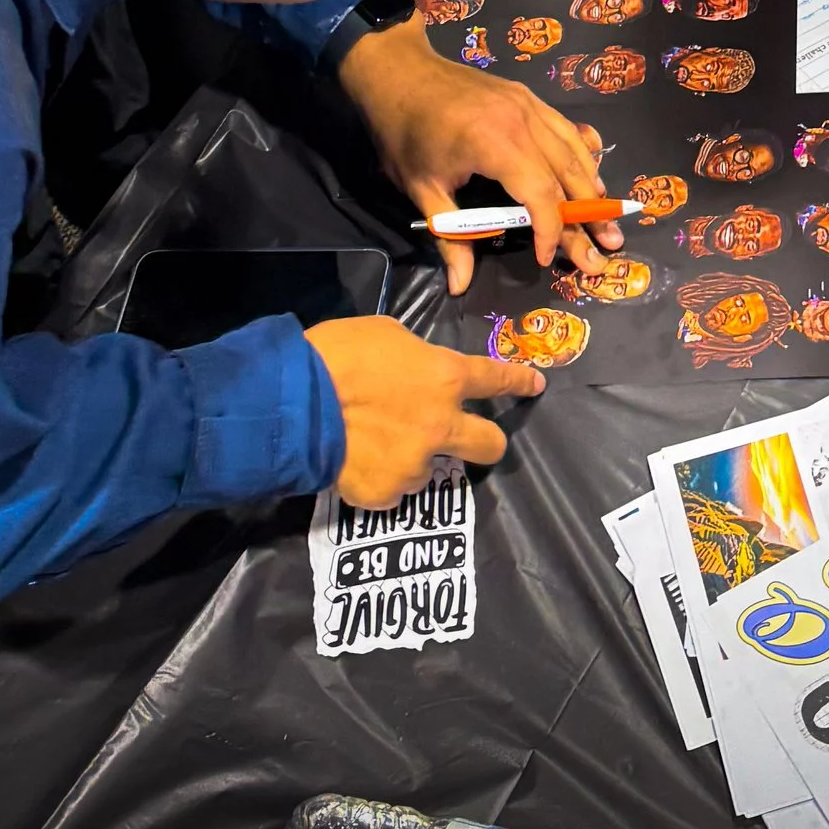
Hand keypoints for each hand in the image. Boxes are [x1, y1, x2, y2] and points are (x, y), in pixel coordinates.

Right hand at [305, 312, 542, 506]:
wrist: (295, 403)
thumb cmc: (338, 354)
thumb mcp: (387, 335)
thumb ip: (415, 357)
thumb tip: (417, 371)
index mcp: (444, 378)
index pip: (495, 378)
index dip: (518, 382)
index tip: (533, 385)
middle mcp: (441, 425)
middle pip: (490, 444)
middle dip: (489, 441)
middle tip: (472, 437)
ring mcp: (416, 464)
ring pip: (430, 467)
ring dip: (413, 456)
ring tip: (375, 441)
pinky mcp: (387, 493)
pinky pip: (393, 487)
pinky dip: (381, 476)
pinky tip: (356, 459)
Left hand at [338, 18, 616, 291]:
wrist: (399, 71)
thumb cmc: (404, 133)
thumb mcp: (421, 189)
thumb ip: (450, 237)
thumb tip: (459, 286)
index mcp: (495, 144)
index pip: (539, 193)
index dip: (549, 230)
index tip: (545, 258)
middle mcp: (523, 120)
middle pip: (567, 172)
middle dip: (589, 213)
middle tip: (609, 246)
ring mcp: (529, 104)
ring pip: (574, 148)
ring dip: (592, 184)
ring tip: (608, 215)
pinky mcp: (528, 96)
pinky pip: (565, 126)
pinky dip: (583, 150)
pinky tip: (592, 169)